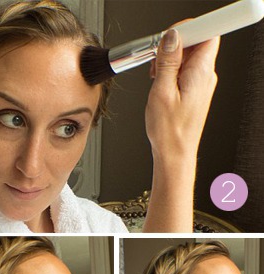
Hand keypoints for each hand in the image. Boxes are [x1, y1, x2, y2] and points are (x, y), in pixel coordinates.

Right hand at [142, 26, 219, 231]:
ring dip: (170, 59)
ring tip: (157, 77)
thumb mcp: (161, 92)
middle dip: (174, 44)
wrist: (175, 153)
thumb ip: (167, 61)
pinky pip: (186, 68)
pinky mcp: (196, 88)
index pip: (208, 33)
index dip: (191, 26)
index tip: (176, 31)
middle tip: (158, 60)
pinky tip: (161, 83)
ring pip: (189, 55)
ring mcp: (202, 82)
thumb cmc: (170, 131)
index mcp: (201, 73)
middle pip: (197, 41)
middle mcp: (206, 75)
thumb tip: (171, 37)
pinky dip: (171, 70)